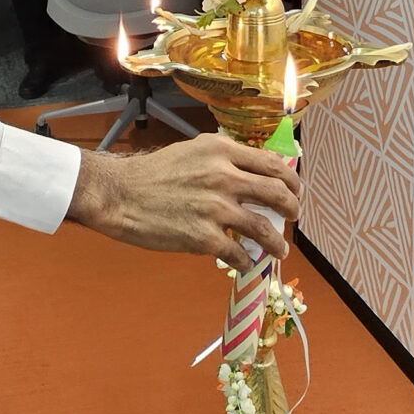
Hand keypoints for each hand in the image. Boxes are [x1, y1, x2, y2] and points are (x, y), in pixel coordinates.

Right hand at [65, 136, 298, 270]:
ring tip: (280, 251)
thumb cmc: (152, 174)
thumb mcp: (192, 151)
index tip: (294, 191)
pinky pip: (238, 254)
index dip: (291, 180)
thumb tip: (253, 175)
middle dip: (292, 209)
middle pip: (278, 193)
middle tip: (293, 218)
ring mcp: (215, 208)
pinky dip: (246, 261)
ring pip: (264, 229)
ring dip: (277, 243)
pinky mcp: (203, 237)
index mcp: (222, 150)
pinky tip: (244, 263)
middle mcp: (224, 176)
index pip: (272, 164)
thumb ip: (223, 160)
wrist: (119, 194)